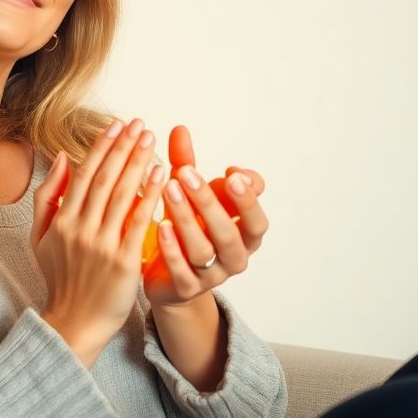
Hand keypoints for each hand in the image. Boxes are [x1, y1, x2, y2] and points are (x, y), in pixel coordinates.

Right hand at [31, 118, 166, 366]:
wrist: (74, 323)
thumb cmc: (60, 278)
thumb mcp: (40, 237)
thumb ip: (47, 196)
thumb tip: (61, 158)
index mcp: (61, 221)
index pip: (83, 175)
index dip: (101, 147)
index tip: (116, 125)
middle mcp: (80, 229)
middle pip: (104, 179)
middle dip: (122, 147)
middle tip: (139, 124)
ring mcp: (102, 246)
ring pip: (121, 195)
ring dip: (137, 163)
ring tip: (150, 139)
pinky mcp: (124, 263)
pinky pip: (139, 223)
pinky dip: (150, 196)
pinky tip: (162, 176)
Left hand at [142, 125, 268, 310]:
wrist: (168, 276)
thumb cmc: (185, 226)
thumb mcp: (188, 195)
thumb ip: (186, 164)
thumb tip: (179, 128)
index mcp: (245, 234)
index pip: (257, 219)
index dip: (248, 198)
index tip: (230, 172)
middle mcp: (234, 257)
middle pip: (231, 234)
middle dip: (210, 202)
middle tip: (188, 174)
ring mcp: (212, 276)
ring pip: (204, 250)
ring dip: (187, 219)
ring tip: (169, 190)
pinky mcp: (187, 290)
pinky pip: (183, 273)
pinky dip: (173, 249)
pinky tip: (160, 226)